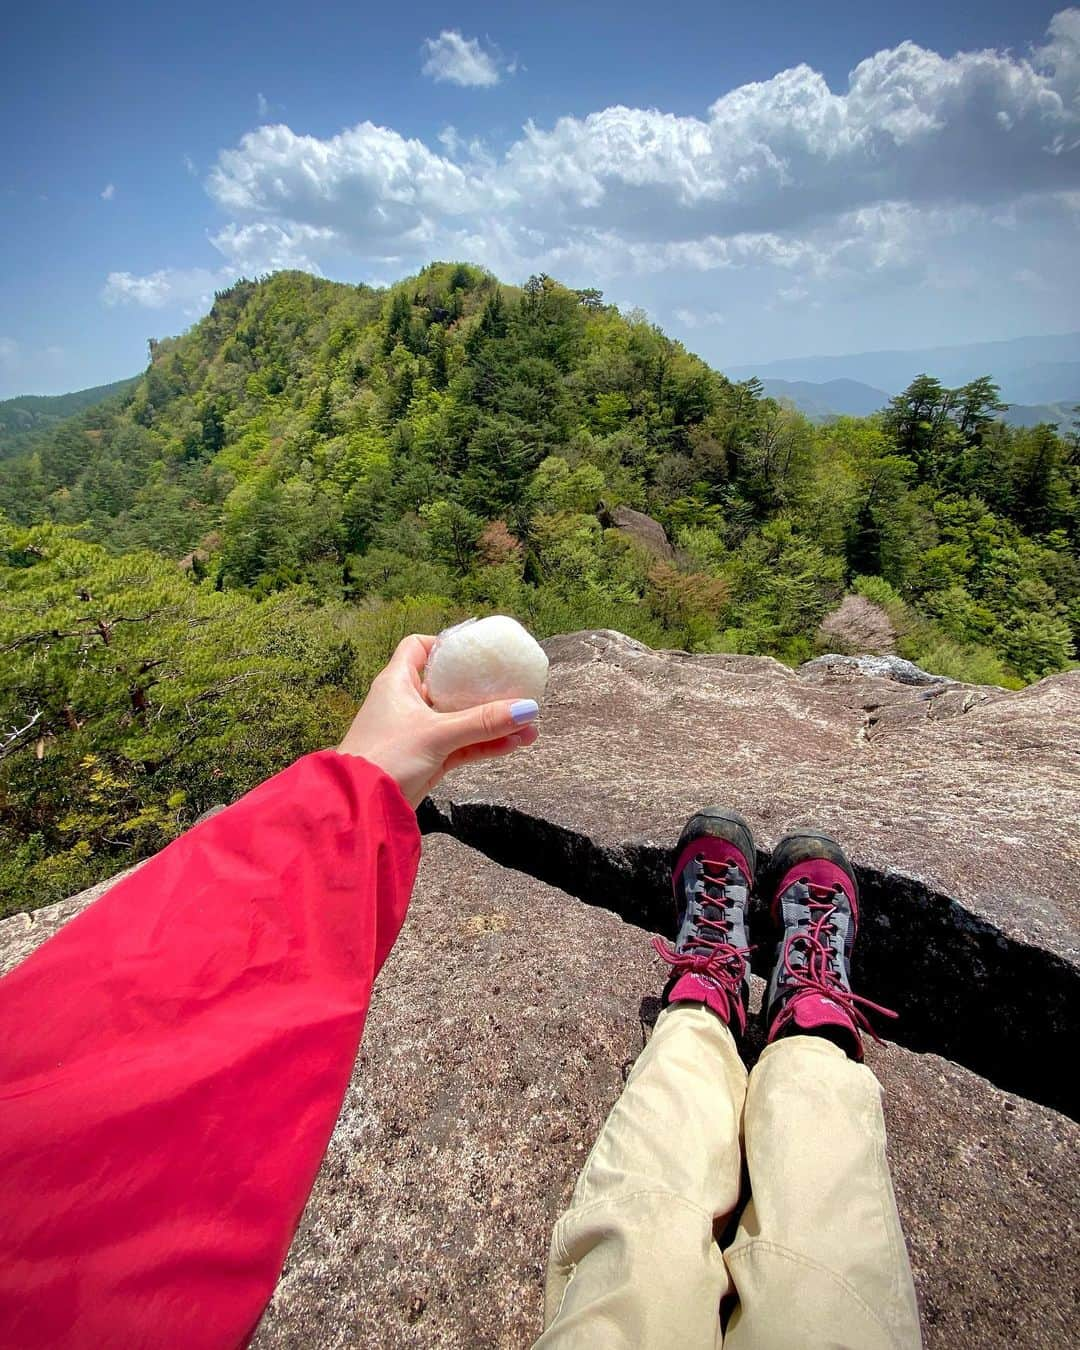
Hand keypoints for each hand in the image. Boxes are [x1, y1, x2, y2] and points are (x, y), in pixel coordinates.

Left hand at [336, 634, 539, 807]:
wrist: (361, 807)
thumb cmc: (385, 758)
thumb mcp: (438, 735)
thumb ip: (482, 723)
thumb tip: (526, 708)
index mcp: (397, 683)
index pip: (418, 648)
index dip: (444, 644)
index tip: (474, 650)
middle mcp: (407, 704)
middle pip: (450, 686)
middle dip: (485, 690)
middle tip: (516, 690)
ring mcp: (418, 733)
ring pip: (461, 720)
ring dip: (492, 722)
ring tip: (529, 725)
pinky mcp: (427, 759)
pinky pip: (462, 745)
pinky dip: (485, 744)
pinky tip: (514, 744)